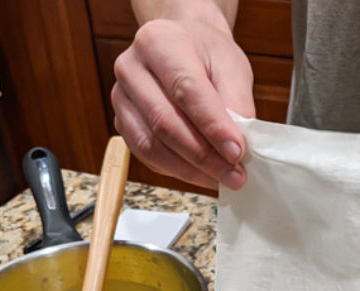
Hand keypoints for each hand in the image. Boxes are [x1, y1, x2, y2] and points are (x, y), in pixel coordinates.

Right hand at [111, 15, 254, 190]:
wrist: (183, 45)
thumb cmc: (207, 55)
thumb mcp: (232, 68)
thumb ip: (237, 105)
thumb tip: (236, 150)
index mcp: (158, 42)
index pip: (185, 90)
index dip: (213, 127)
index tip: (237, 152)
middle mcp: (131, 68)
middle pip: (165, 123)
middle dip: (204, 156)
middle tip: (234, 176)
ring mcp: (121, 98)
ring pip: (152, 146)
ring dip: (190, 170)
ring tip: (221, 179)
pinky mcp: (122, 124)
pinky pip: (147, 157)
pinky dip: (178, 171)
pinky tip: (202, 175)